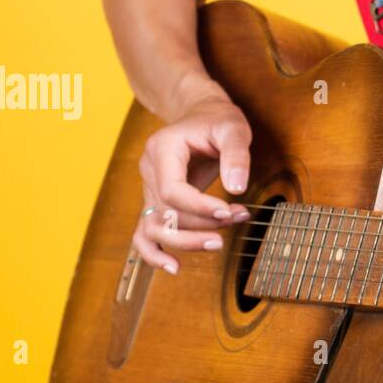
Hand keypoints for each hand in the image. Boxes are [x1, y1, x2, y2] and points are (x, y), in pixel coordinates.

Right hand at [132, 93, 251, 271]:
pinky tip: (174, 268)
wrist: (199, 114)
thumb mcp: (233, 127)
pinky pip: (145, 233)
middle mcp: (149, 171)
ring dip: (184, 242)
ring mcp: (149, 188)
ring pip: (154, 228)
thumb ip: (236, 154)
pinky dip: (154, 254)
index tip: (229, 212)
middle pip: (164, 214)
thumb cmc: (217, 120)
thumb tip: (237, 188)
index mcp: (162, 150)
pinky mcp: (155, 203)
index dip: (200, 208)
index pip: (172, 191)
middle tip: (235, 223)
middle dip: (200, 227)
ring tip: (218, 245)